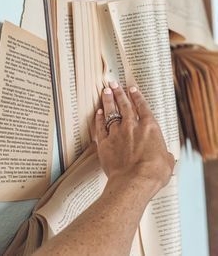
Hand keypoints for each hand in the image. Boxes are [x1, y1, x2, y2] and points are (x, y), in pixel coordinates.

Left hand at [95, 82, 174, 197]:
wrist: (134, 182)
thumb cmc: (154, 173)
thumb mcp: (167, 162)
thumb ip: (165, 155)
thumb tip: (167, 157)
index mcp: (150, 128)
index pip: (142, 107)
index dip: (137, 97)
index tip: (132, 89)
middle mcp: (132, 126)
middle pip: (124, 105)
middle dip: (119, 93)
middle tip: (114, 83)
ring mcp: (117, 133)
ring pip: (111, 112)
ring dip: (108, 101)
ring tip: (106, 91)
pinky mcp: (105, 143)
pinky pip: (100, 127)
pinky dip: (99, 119)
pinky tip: (98, 112)